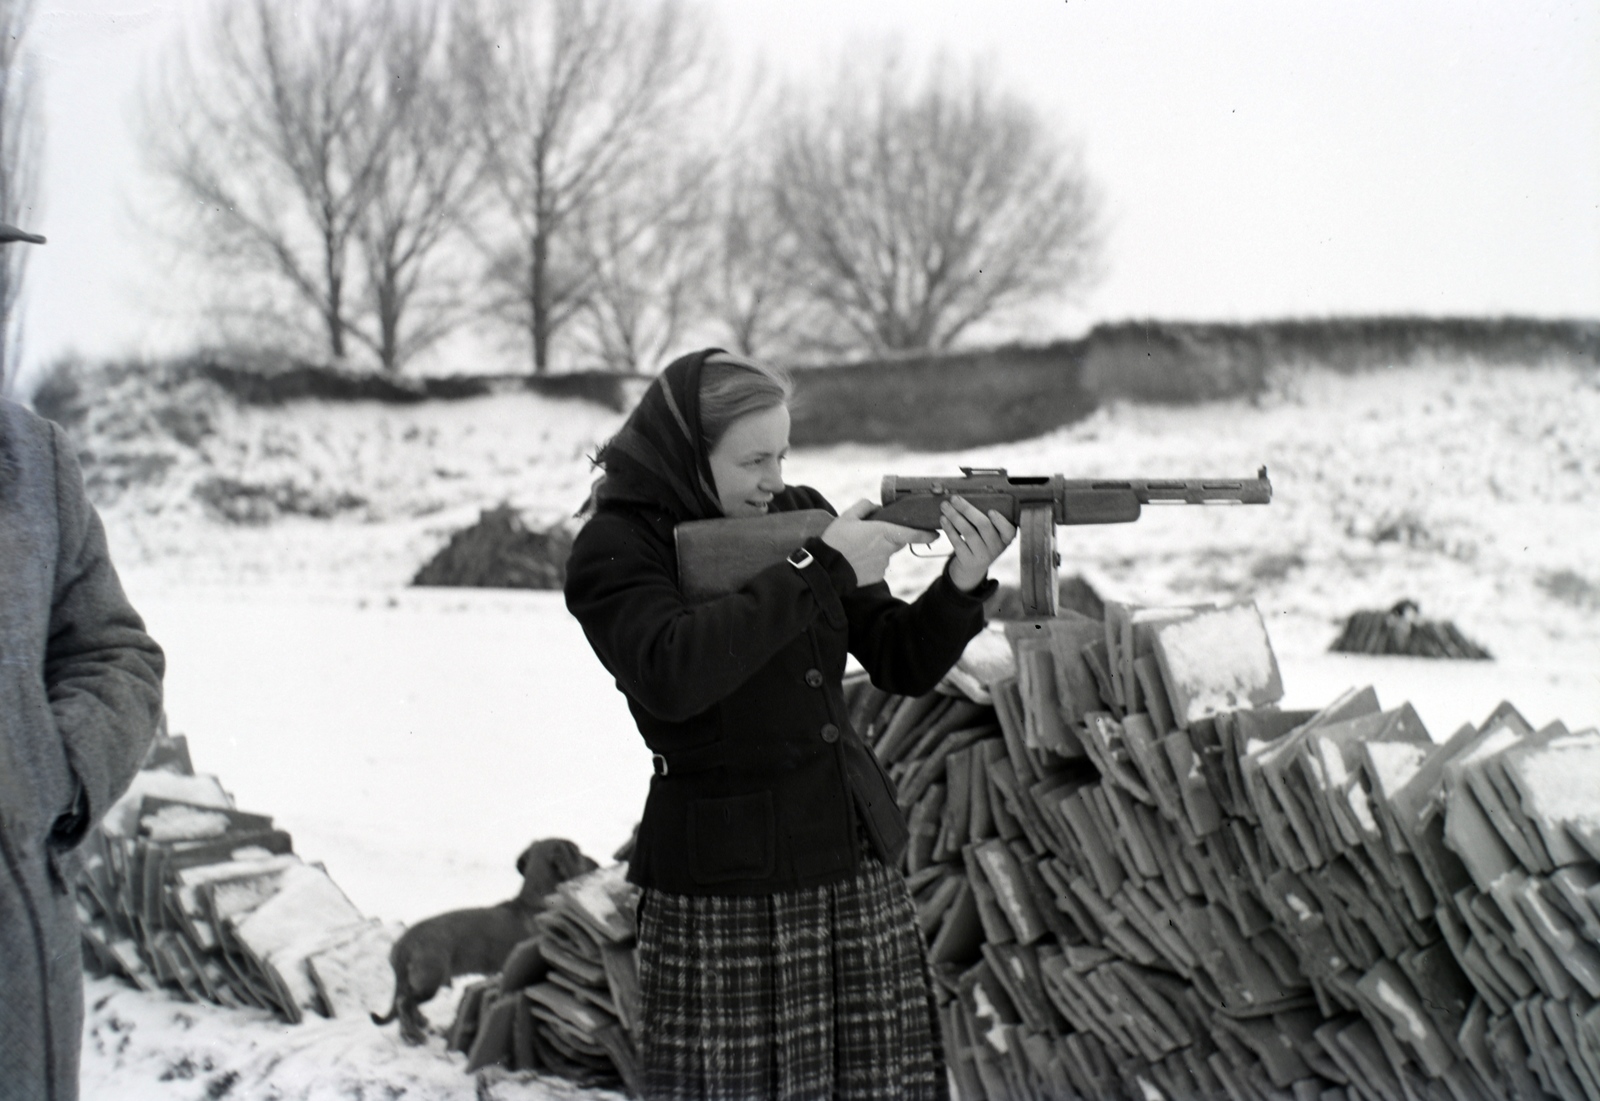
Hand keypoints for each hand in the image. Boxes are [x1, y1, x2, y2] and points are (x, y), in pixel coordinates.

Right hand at [821, 499, 935, 585]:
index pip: (913, 534)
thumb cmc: (837, 540)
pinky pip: (879, 565)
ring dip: (878, 550)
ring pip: (887, 553)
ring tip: (858, 548)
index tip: (936, 534)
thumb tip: (876, 508)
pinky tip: (857, 560)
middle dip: (890, 536)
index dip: (927, 534)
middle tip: (871, 534)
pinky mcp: (877, 575)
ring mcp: (883, 564)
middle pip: (898, 541)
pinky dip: (871, 562)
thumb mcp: (847, 516)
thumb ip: (865, 507)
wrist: (828, 568)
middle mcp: (888, 549)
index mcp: (884, 532)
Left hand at [941, 496, 1016, 591]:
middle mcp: (996, 547)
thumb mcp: (991, 532)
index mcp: (1006, 538)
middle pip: (983, 526)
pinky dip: (949, 529)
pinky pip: (957, 542)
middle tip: (954, 499)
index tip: (991, 510)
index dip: (1000, 521)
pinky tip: (943, 519)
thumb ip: (987, 517)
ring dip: (955, 517)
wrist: (973, 566)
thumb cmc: (983, 540)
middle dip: (967, 510)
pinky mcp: (968, 560)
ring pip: (968, 532)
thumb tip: (967, 496)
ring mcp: (982, 555)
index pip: (1009, 531)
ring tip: (944, 506)